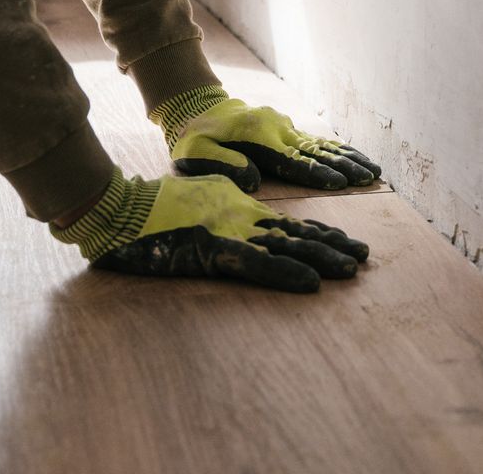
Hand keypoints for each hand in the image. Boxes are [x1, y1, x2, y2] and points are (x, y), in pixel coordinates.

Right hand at [52, 170, 369, 292]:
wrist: (119, 209)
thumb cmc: (151, 207)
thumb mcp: (196, 199)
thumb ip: (223, 205)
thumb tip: (245, 206)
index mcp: (235, 205)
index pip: (286, 222)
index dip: (319, 234)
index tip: (346, 244)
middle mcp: (239, 215)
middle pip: (295, 232)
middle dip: (332, 245)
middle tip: (364, 258)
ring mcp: (228, 231)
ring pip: (285, 246)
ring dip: (321, 258)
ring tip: (352, 268)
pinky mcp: (212, 249)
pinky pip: (257, 264)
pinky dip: (286, 273)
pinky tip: (311, 283)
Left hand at [154, 87, 382, 191]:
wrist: (196, 107)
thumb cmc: (193, 138)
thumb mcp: (194, 152)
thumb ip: (222, 163)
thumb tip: (255, 178)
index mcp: (257, 136)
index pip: (292, 159)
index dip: (316, 172)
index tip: (340, 183)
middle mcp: (277, 128)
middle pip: (315, 151)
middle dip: (344, 166)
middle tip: (370, 178)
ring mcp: (284, 126)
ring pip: (321, 144)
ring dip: (348, 158)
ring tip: (374, 170)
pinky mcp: (286, 129)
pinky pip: (316, 140)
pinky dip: (339, 149)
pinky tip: (355, 158)